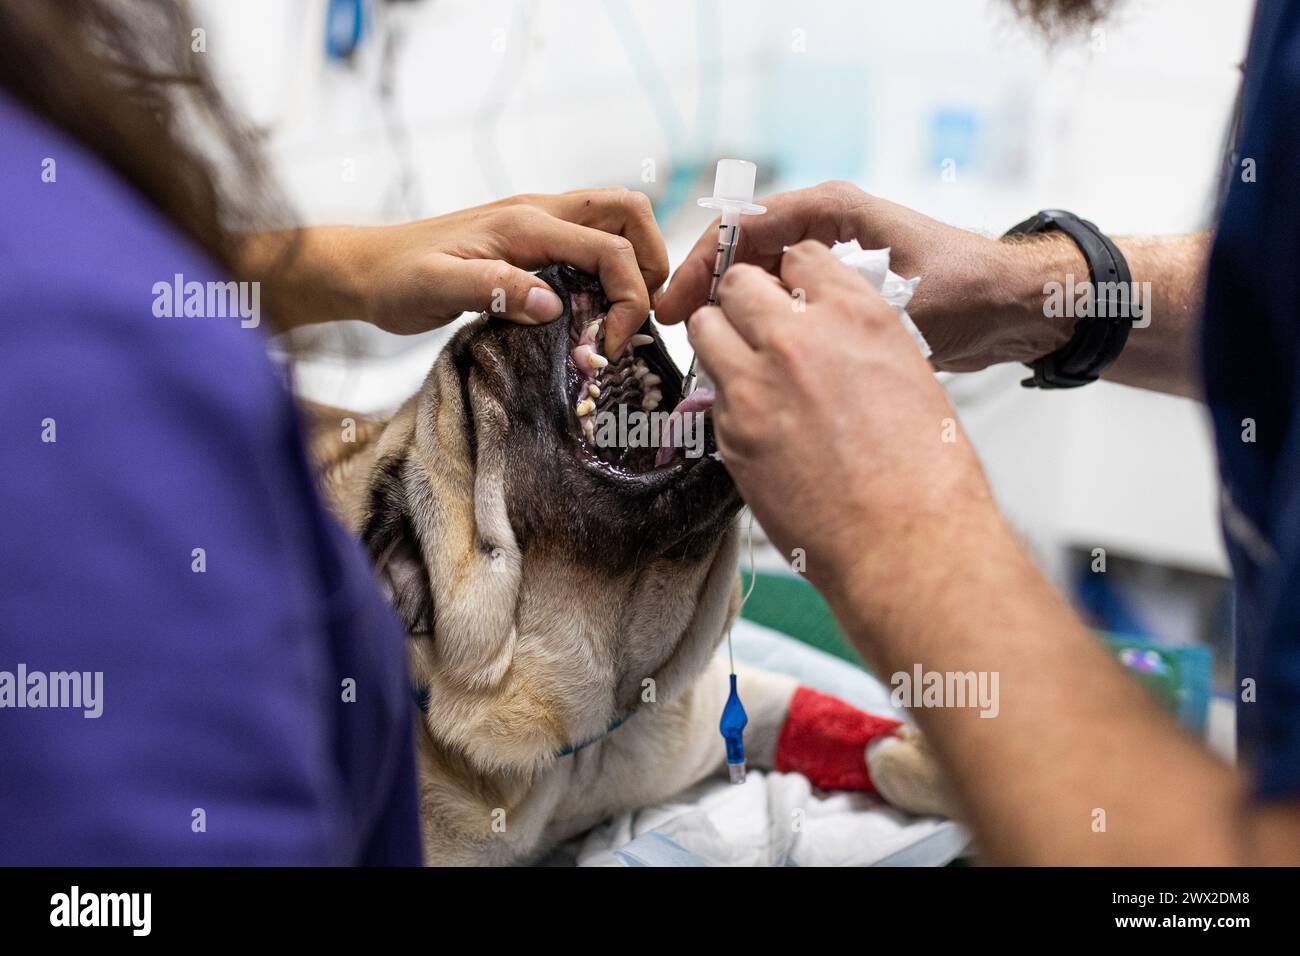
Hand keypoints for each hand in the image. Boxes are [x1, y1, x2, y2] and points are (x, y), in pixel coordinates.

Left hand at [305, 188, 668, 354]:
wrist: (367, 268)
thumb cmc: (398, 280)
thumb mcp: (437, 290)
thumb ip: (496, 291)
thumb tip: (553, 306)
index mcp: (527, 225)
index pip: (610, 248)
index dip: (630, 297)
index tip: (611, 345)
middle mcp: (540, 212)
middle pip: (629, 212)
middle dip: (652, 263)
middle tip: (638, 318)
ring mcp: (538, 221)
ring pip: (615, 221)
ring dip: (635, 262)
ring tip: (622, 315)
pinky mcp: (532, 238)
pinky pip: (591, 239)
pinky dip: (610, 269)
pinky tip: (593, 310)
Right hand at [659, 181, 1073, 370]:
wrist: (1017, 308)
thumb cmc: (970, 291)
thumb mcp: (899, 300)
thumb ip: (835, 315)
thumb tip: (776, 338)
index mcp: (833, 212)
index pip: (744, 226)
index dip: (702, 265)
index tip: (676, 305)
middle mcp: (826, 230)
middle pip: (741, 251)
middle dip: (704, 288)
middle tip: (674, 331)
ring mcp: (830, 261)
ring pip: (756, 280)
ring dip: (727, 310)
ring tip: (700, 351)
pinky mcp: (837, 292)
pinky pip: (781, 303)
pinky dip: (758, 326)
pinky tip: (744, 359)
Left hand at [687, 240, 998, 602]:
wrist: (906, 545)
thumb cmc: (925, 474)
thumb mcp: (908, 374)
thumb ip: (858, 339)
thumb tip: (829, 334)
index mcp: (856, 314)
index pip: (801, 255)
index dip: (793, 276)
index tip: (792, 294)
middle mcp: (798, 338)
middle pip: (740, 282)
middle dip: (746, 300)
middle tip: (757, 328)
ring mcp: (755, 384)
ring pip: (707, 328)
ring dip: (722, 340)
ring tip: (747, 370)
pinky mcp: (730, 433)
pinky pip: (710, 394)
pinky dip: (726, 401)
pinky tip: (757, 425)